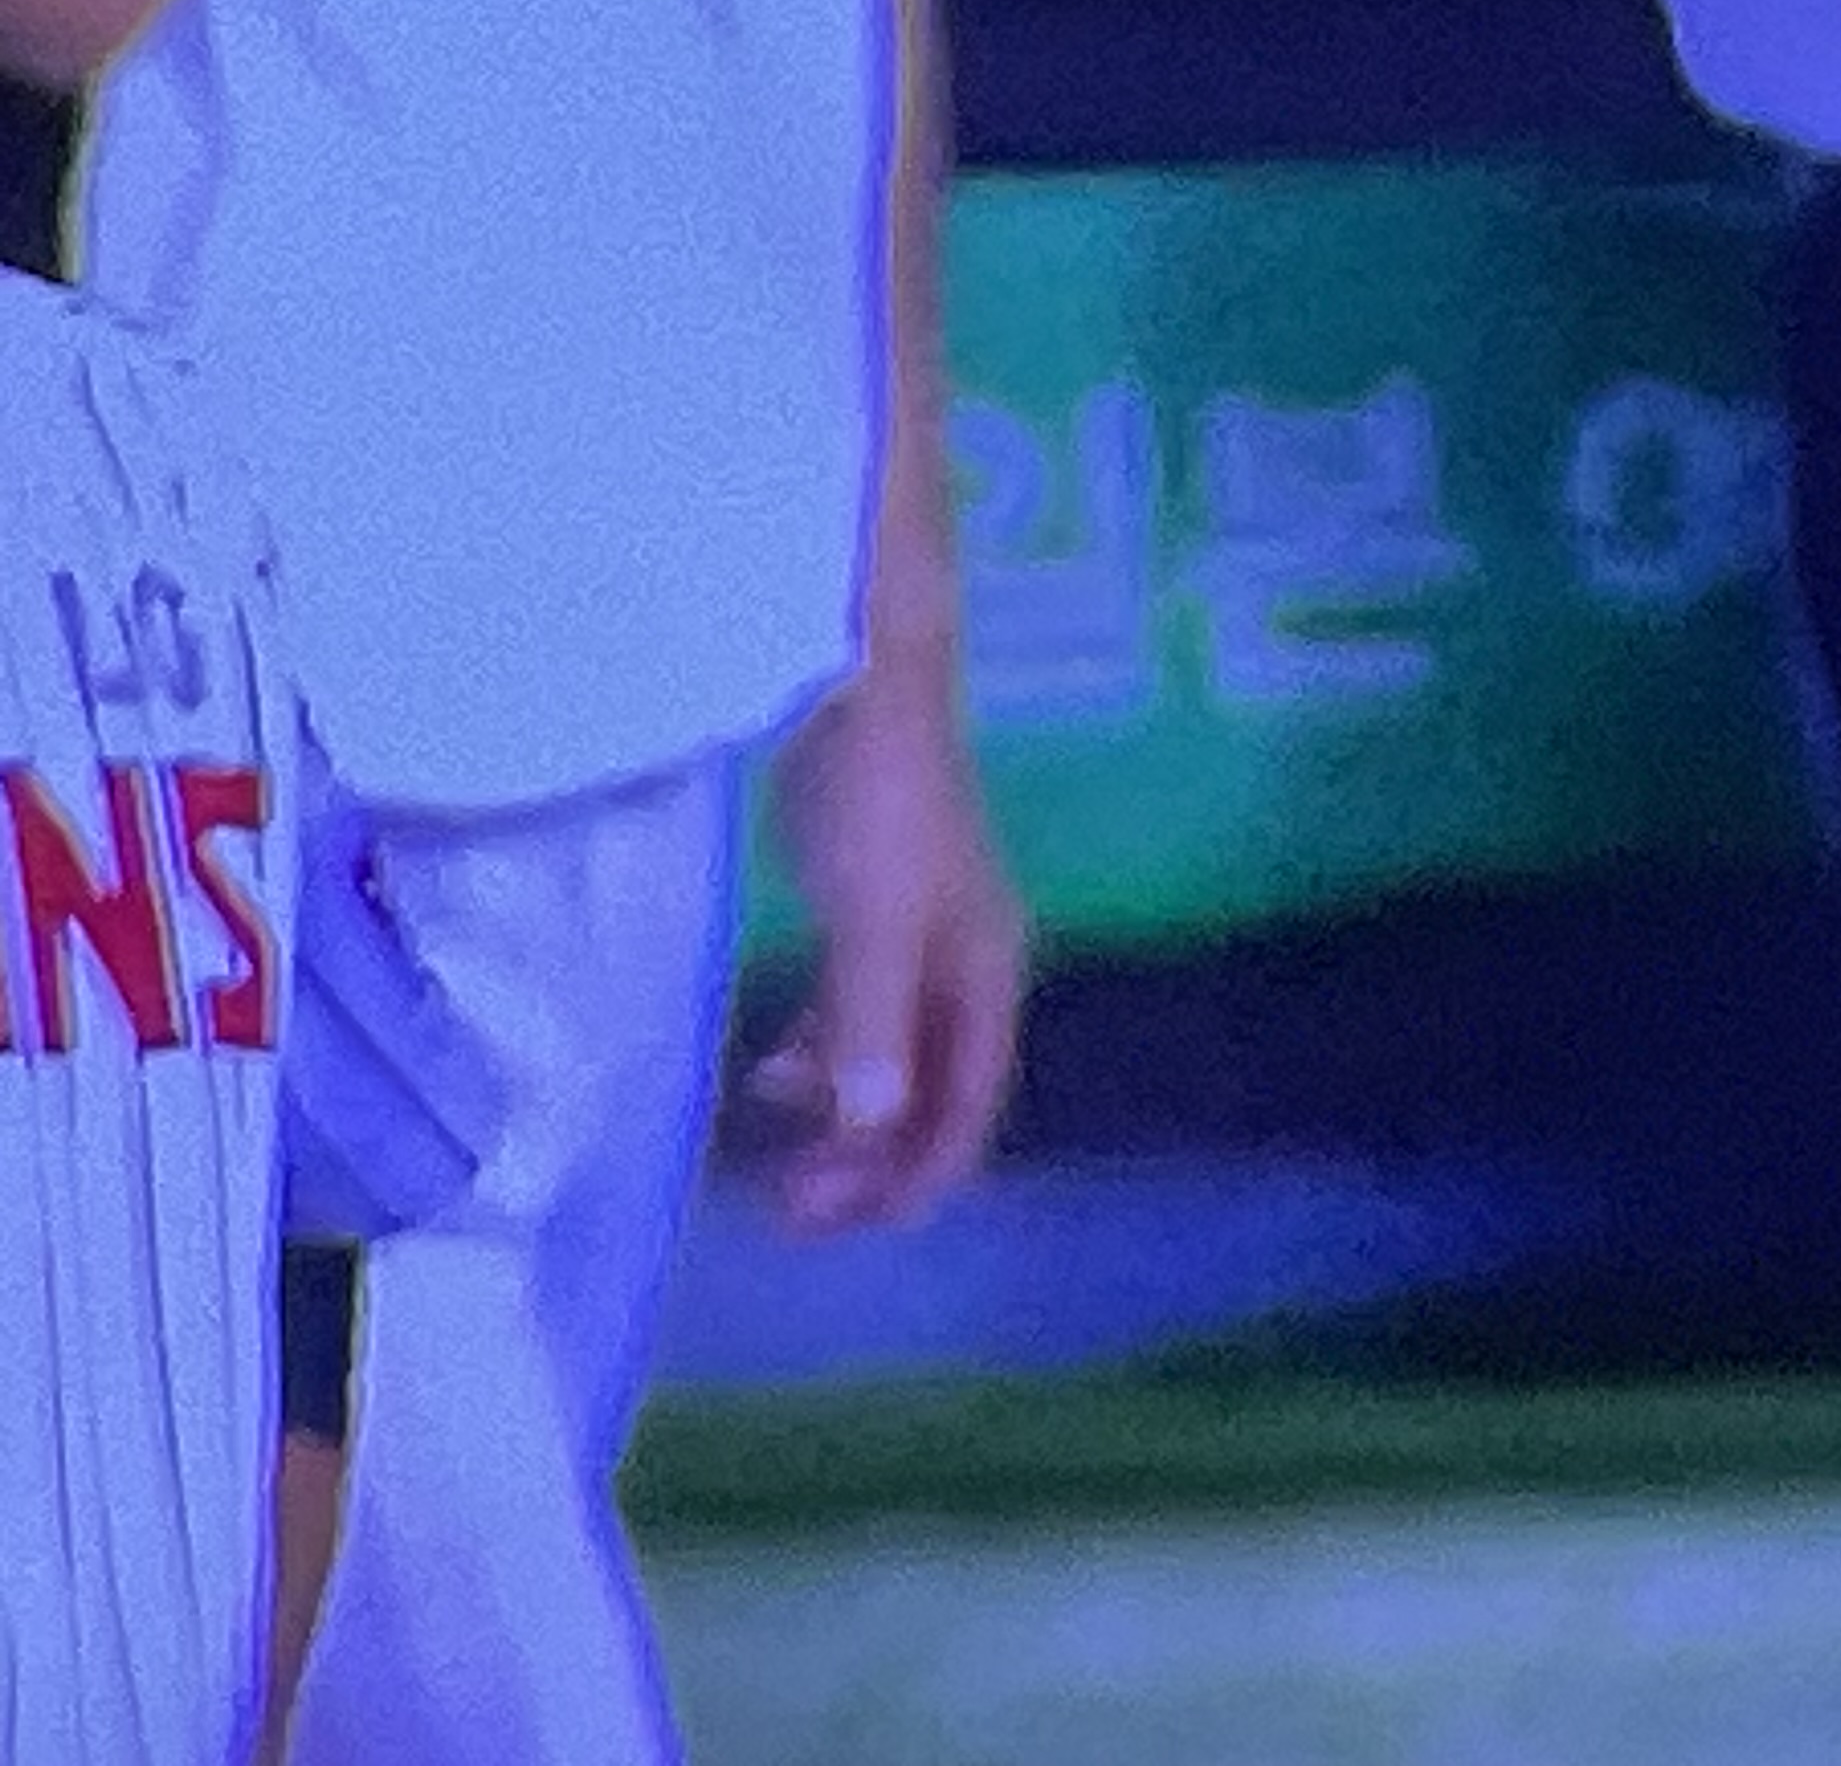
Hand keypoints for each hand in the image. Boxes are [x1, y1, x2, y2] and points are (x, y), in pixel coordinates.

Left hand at [745, 679, 1028, 1235]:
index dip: (919, 1174)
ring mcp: (923, 938)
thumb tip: (866, 1130)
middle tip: (793, 1207)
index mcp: (988, 973)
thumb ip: (870, 1026)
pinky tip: (778, 1068)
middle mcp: (968, 966)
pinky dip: (825, 1057)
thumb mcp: (876, 923)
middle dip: (874, 1158)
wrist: (862, 686)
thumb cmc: (878, 804)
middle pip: (935, 1091)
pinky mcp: (876, 910)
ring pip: (894, 1059)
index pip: (968, 1104)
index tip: (849, 1227)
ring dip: (846, 1115)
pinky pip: (859, 1015)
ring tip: (780, 1152)